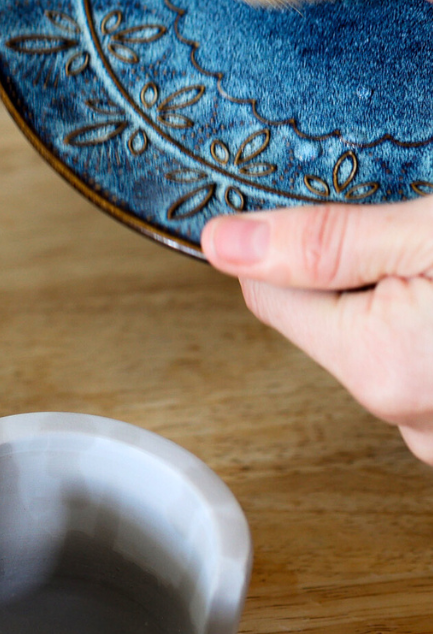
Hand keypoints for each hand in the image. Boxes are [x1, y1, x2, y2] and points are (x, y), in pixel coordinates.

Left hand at [201, 199, 432, 465]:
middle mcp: (410, 418)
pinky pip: (426, 368)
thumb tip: (222, 243)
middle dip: (366, 275)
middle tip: (420, 245)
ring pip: (384, 343)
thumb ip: (328, 244)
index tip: (341, 214)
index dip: (301, 245)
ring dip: (409, 302)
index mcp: (381, 366)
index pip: (271, 296)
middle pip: (332, 322)